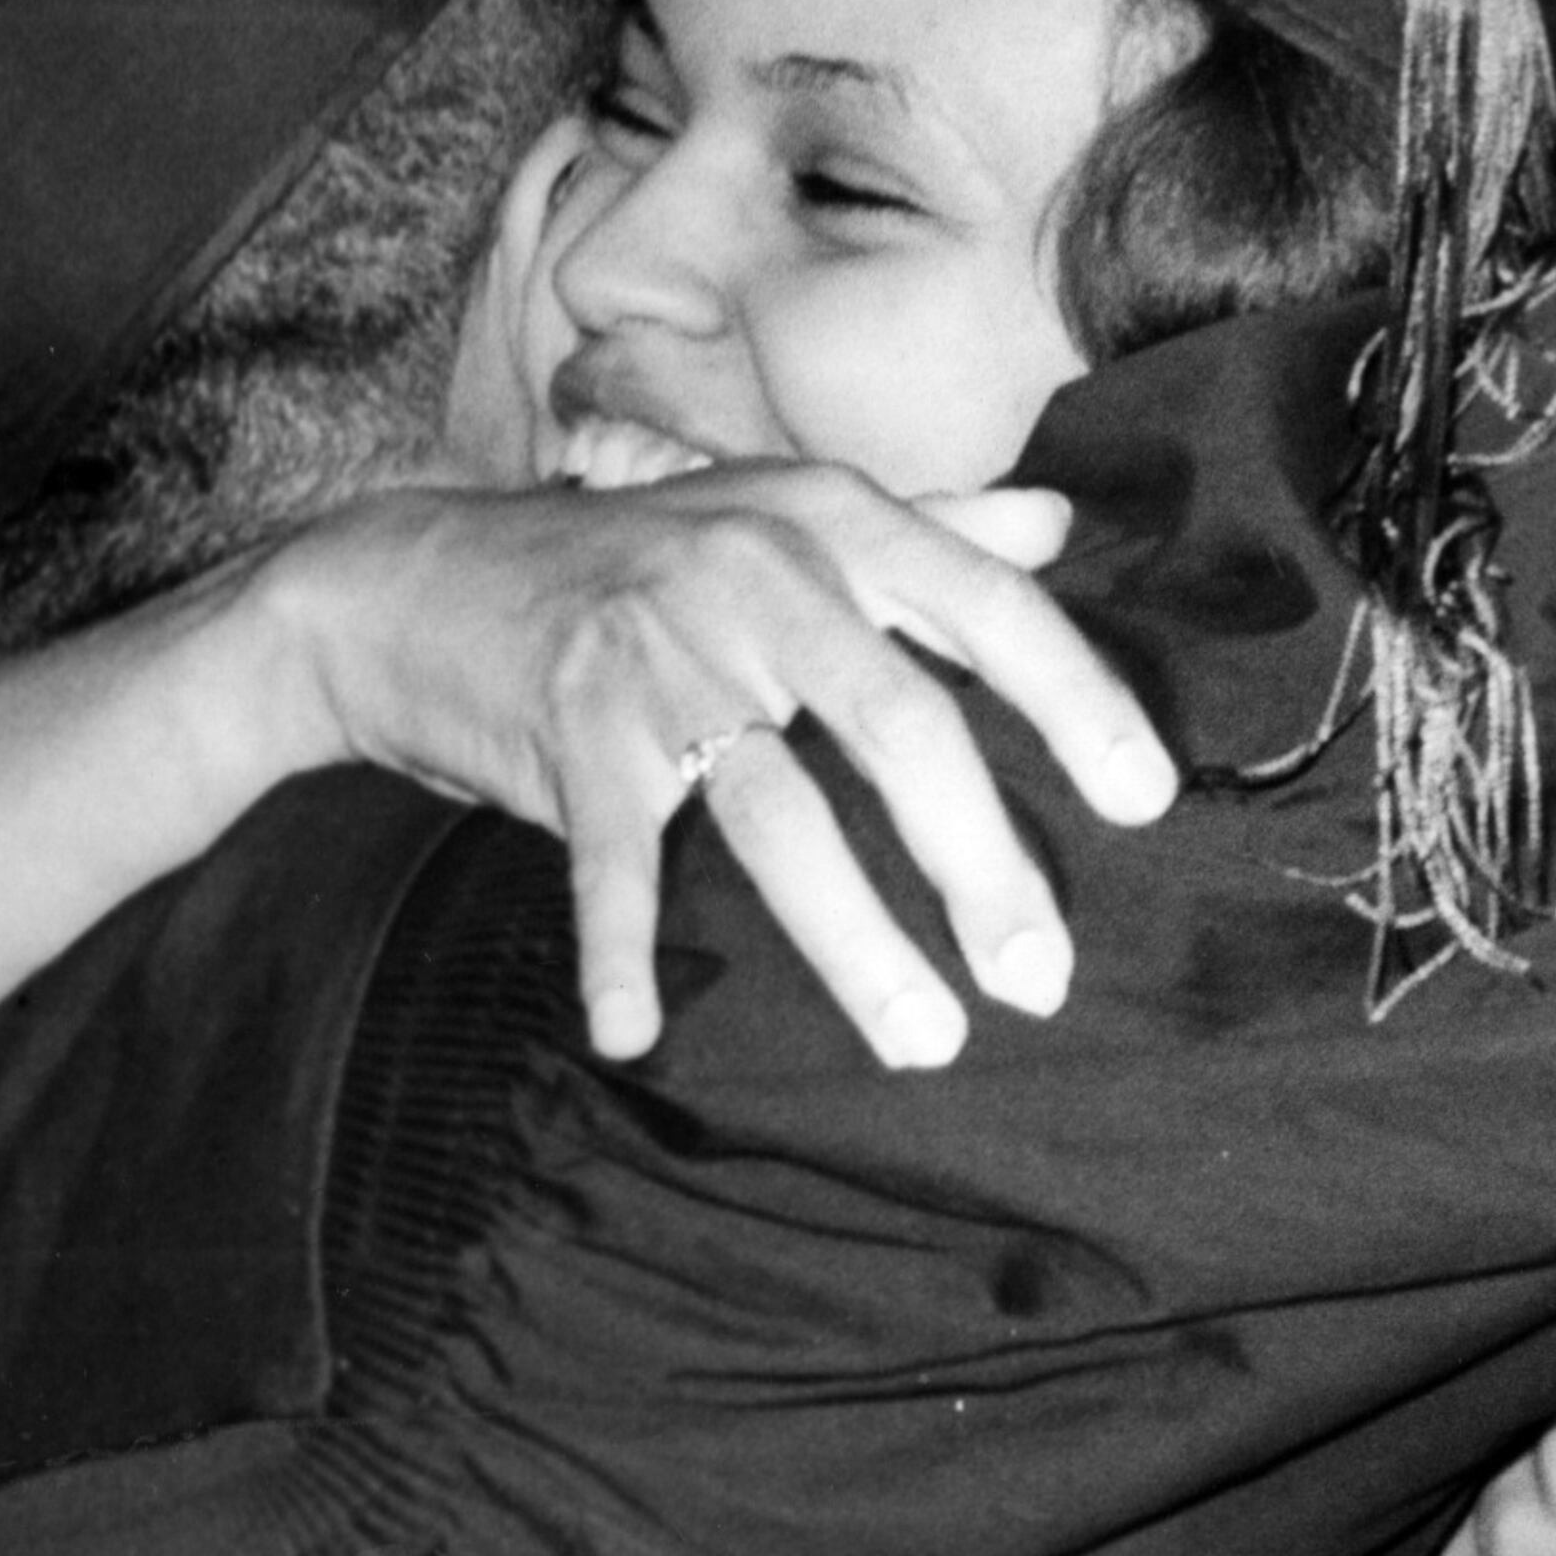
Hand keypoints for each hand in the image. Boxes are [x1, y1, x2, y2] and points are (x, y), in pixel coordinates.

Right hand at [243, 465, 1178, 1067]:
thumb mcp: (779, 514)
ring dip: (855, 941)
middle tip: (1040, 978)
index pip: (988, 607)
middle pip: (901, 724)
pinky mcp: (565, 727)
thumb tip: (1056, 528)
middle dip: (982, 861)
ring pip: (780, 810)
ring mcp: (656, 651)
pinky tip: (635, 1030)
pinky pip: (611, 859)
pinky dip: (619, 950)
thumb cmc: (626, 565)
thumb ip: (927, 526)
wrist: (410, 577)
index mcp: (828, 519)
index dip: (1078, 702)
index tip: (1146, 802)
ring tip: (924, 1041)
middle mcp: (755, 570)